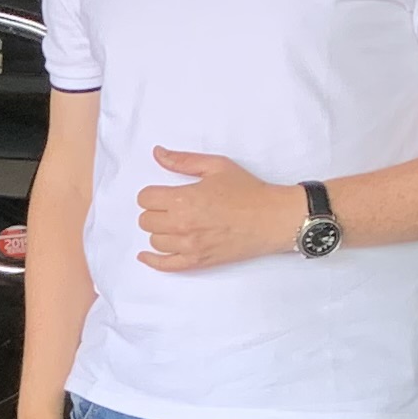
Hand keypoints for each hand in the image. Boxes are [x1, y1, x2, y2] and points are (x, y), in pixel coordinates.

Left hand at [135, 149, 305, 272]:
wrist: (272, 218)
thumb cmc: (248, 190)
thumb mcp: (216, 166)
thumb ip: (183, 161)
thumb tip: (157, 153)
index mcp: (184, 199)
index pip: (145, 199)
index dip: (152, 194)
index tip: (163, 194)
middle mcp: (182, 224)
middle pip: (146, 220)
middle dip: (155, 212)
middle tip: (171, 208)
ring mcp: (189, 246)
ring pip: (154, 241)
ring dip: (160, 231)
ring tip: (175, 224)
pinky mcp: (198, 261)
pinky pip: (165, 265)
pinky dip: (152, 260)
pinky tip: (145, 255)